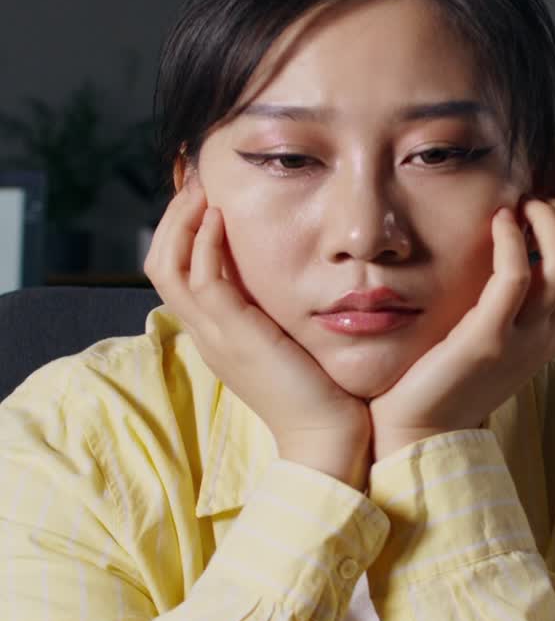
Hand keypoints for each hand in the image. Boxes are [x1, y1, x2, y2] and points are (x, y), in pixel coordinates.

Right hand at [144, 175, 370, 488]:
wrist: (328, 438)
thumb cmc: (323, 393)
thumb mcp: (291, 342)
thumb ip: (280, 312)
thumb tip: (293, 275)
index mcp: (216, 336)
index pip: (177, 274)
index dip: (182, 232)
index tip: (205, 198)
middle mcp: (206, 334)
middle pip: (160, 264)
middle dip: (173, 218)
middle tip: (197, 182)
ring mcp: (214, 336)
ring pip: (168, 266)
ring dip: (183, 220)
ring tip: (204, 188)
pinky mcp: (234, 335)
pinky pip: (202, 279)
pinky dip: (205, 242)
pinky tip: (221, 216)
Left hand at [370, 199, 554, 459]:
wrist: (418, 433)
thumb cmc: (443, 382)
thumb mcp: (489, 340)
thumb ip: (505, 308)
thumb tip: (502, 259)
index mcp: (550, 335)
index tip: (539, 208)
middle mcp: (546, 337)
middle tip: (531, 200)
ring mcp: (522, 340)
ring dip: (546, 220)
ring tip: (517, 205)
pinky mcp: (487, 339)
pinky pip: (516, 275)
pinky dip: (511, 239)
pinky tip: (495, 223)